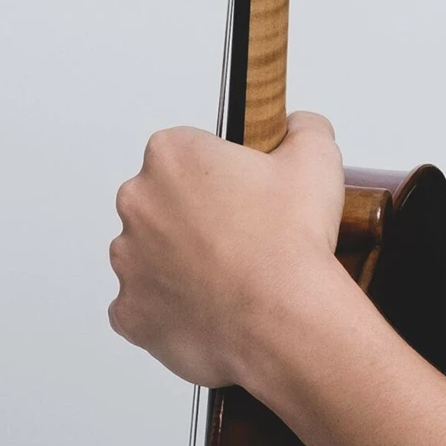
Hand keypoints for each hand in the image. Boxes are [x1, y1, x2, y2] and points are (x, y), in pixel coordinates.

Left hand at [109, 111, 345, 387]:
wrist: (281, 319)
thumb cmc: (290, 238)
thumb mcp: (317, 154)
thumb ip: (303, 126)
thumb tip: (296, 129)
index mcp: (173, 156)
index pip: (187, 147)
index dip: (220, 166)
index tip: (245, 185)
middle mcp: (138, 204)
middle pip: (163, 197)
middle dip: (196, 210)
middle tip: (245, 227)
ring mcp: (128, 263)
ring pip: (152, 251)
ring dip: (182, 257)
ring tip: (235, 270)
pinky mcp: (128, 314)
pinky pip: (147, 302)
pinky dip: (174, 303)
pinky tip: (216, 302)